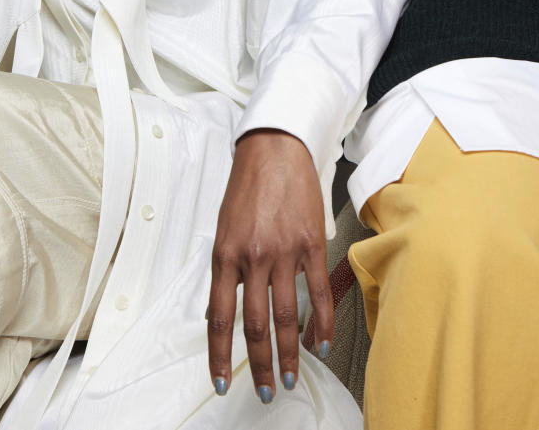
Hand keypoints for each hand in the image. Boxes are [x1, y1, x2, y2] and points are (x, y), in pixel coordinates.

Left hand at [208, 129, 331, 402]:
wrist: (275, 147)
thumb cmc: (248, 184)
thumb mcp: (224, 225)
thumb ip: (227, 266)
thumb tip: (227, 306)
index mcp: (225, 253)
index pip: (218, 316)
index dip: (219, 355)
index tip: (221, 381)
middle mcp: (252, 256)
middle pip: (255, 325)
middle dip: (259, 365)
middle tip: (265, 391)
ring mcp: (283, 252)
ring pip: (286, 316)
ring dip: (288, 354)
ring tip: (290, 377)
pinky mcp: (310, 244)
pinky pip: (317, 294)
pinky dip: (319, 323)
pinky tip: (319, 343)